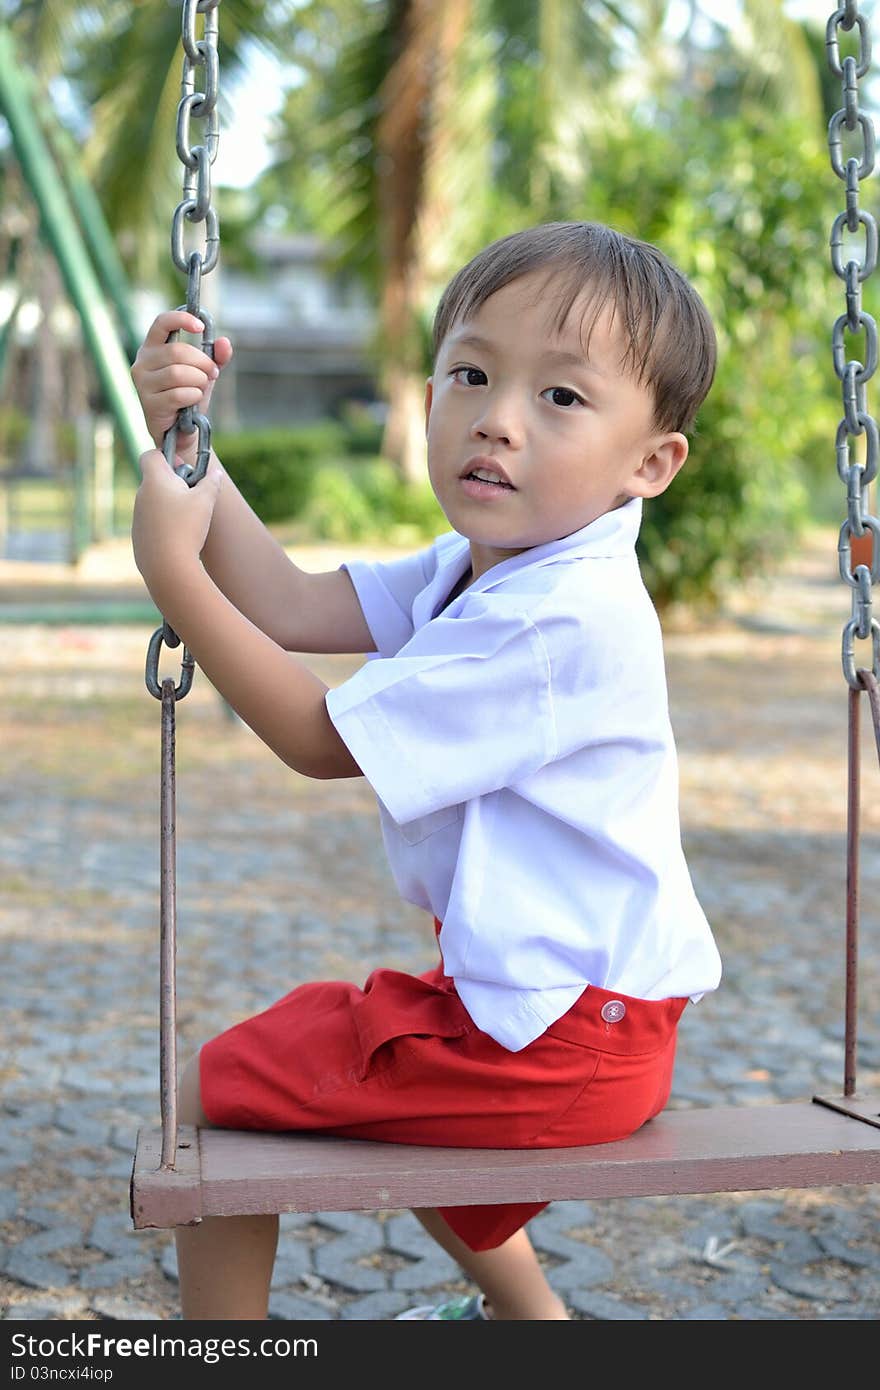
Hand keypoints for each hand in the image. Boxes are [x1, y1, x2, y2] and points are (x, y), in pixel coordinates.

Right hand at [131, 310, 232, 466]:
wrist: (181, 430)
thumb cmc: (189, 395)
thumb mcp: (204, 372)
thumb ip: (216, 357)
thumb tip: (224, 342)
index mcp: (152, 347)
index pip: (161, 322)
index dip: (181, 319)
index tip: (200, 327)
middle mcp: (142, 362)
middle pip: (178, 352)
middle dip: (203, 363)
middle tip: (213, 373)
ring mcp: (142, 383)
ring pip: (178, 373)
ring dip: (199, 381)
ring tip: (201, 389)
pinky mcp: (148, 403)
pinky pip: (178, 394)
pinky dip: (193, 396)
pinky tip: (193, 401)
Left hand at [131, 448, 224, 599]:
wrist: (167, 567)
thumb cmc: (186, 528)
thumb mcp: (205, 500)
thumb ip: (211, 482)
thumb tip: (215, 474)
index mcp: (154, 481)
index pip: (150, 455)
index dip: (166, 456)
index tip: (183, 469)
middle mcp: (141, 496)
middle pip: (155, 479)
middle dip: (174, 483)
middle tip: (193, 496)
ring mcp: (137, 517)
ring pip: (154, 503)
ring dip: (170, 506)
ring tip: (189, 521)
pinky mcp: (139, 537)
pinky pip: (153, 524)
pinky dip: (165, 526)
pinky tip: (180, 539)